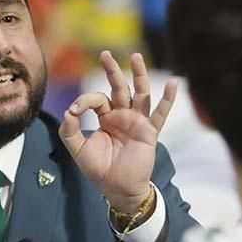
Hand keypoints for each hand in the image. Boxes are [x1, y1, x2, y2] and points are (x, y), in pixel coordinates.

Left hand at [59, 51, 177, 214]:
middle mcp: (123, 115)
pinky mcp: (150, 131)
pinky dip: (168, 99)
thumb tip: (68, 111)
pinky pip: (160, 113)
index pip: (97, 99)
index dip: (84, 101)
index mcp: (106, 117)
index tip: (74, 111)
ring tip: (136, 57)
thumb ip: (70, 132)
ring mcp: (138, 121)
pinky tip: (174, 84)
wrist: (118, 188)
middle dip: (112, 71)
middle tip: (104, 54)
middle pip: (119, 87)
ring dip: (139, 75)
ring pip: (140, 93)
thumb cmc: (100, 169)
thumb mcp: (79, 150)